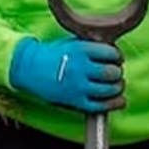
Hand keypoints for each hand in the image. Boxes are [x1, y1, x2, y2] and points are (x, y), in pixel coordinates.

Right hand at [7, 36, 124, 112]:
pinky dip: (114, 104)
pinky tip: (119, 101)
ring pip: (110, 90)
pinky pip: (100, 106)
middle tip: (115, 73)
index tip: (117, 59)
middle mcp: (80, 68)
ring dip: (117, 88)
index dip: (117, 56)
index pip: (111, 53)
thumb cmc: (51, 55)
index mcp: (81, 50)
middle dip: (117, 73)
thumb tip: (113, 54)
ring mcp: (78, 86)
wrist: (29, 68)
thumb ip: (92, 47)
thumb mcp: (72, 43)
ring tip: (115, 85)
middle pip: (112, 72)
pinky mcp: (75, 101)